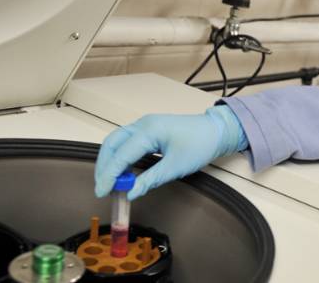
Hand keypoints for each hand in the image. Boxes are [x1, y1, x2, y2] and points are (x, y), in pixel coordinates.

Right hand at [94, 105, 246, 199]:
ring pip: (117, 141)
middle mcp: (142, 124)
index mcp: (148, 130)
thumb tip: (130, 193)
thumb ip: (150, 179)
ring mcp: (144, 124)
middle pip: (112, 144)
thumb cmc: (200, 145)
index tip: (101, 193)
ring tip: (108, 182)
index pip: (121, 154)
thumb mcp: (175, 167)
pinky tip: (121, 170)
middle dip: (104, 166)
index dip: (109, 175)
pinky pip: (127, 141)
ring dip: (110, 160)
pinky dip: (120, 155)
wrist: (217, 130)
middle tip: (102, 188)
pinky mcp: (149, 129)